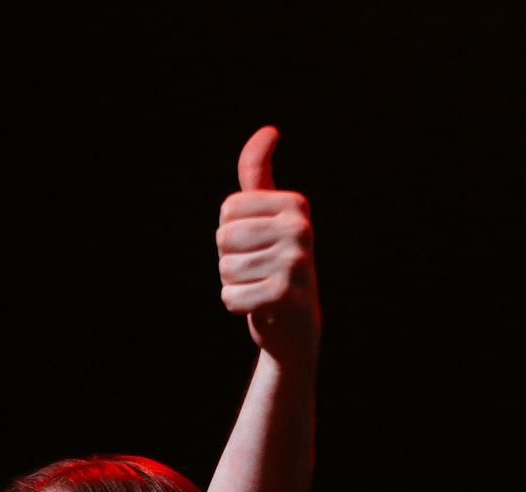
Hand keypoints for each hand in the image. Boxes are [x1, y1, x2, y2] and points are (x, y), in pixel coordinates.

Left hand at [216, 126, 317, 357]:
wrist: (296, 326)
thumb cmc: (274, 263)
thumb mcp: (268, 216)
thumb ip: (258, 175)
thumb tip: (268, 131)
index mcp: (296, 204)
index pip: (228, 209)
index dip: (231, 232)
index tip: (257, 245)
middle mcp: (301, 229)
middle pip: (224, 238)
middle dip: (231, 260)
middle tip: (258, 270)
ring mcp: (296, 263)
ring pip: (226, 268)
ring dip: (234, 283)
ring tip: (259, 286)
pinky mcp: (284, 296)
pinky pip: (231, 296)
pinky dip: (236, 305)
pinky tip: (259, 306)